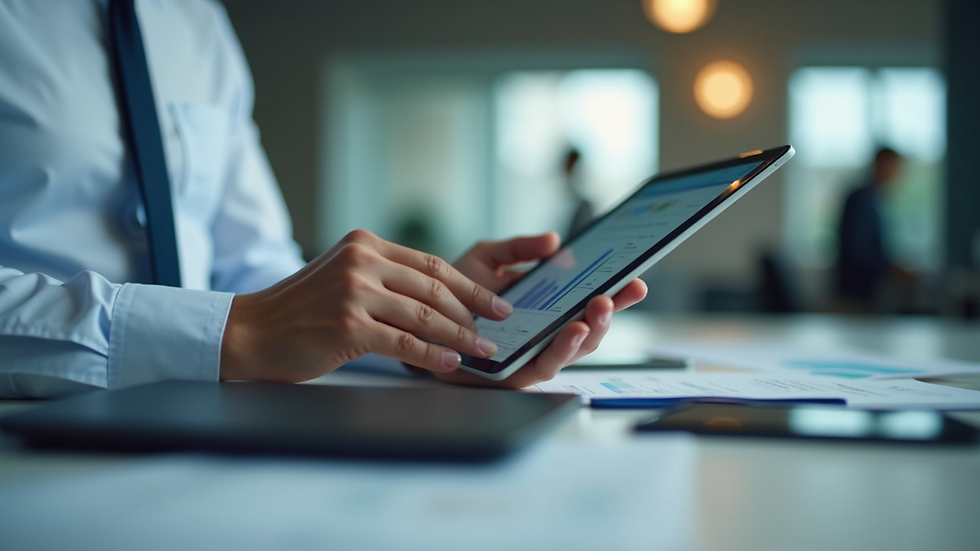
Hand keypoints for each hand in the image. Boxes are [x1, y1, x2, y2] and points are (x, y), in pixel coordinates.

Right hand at [219, 230, 511, 381]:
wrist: (251, 331)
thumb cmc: (300, 310)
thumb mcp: (342, 275)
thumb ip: (383, 276)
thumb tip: (438, 299)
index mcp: (365, 244)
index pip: (431, 265)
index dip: (469, 286)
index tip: (496, 302)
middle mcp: (362, 260)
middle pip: (435, 288)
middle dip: (475, 310)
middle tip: (500, 326)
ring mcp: (355, 291)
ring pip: (425, 316)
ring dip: (462, 336)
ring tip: (484, 350)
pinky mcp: (348, 325)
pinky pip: (406, 342)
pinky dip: (434, 355)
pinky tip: (452, 363)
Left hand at [432, 232, 647, 388]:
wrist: (415, 317)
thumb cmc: (452, 293)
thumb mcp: (489, 258)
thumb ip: (521, 247)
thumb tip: (555, 241)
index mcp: (544, 312)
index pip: (587, 306)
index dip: (615, 296)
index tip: (636, 279)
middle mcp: (541, 338)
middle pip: (587, 333)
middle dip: (607, 315)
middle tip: (618, 293)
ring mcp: (527, 359)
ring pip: (570, 354)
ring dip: (587, 333)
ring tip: (595, 311)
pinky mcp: (509, 377)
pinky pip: (540, 368)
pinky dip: (558, 350)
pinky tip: (569, 330)